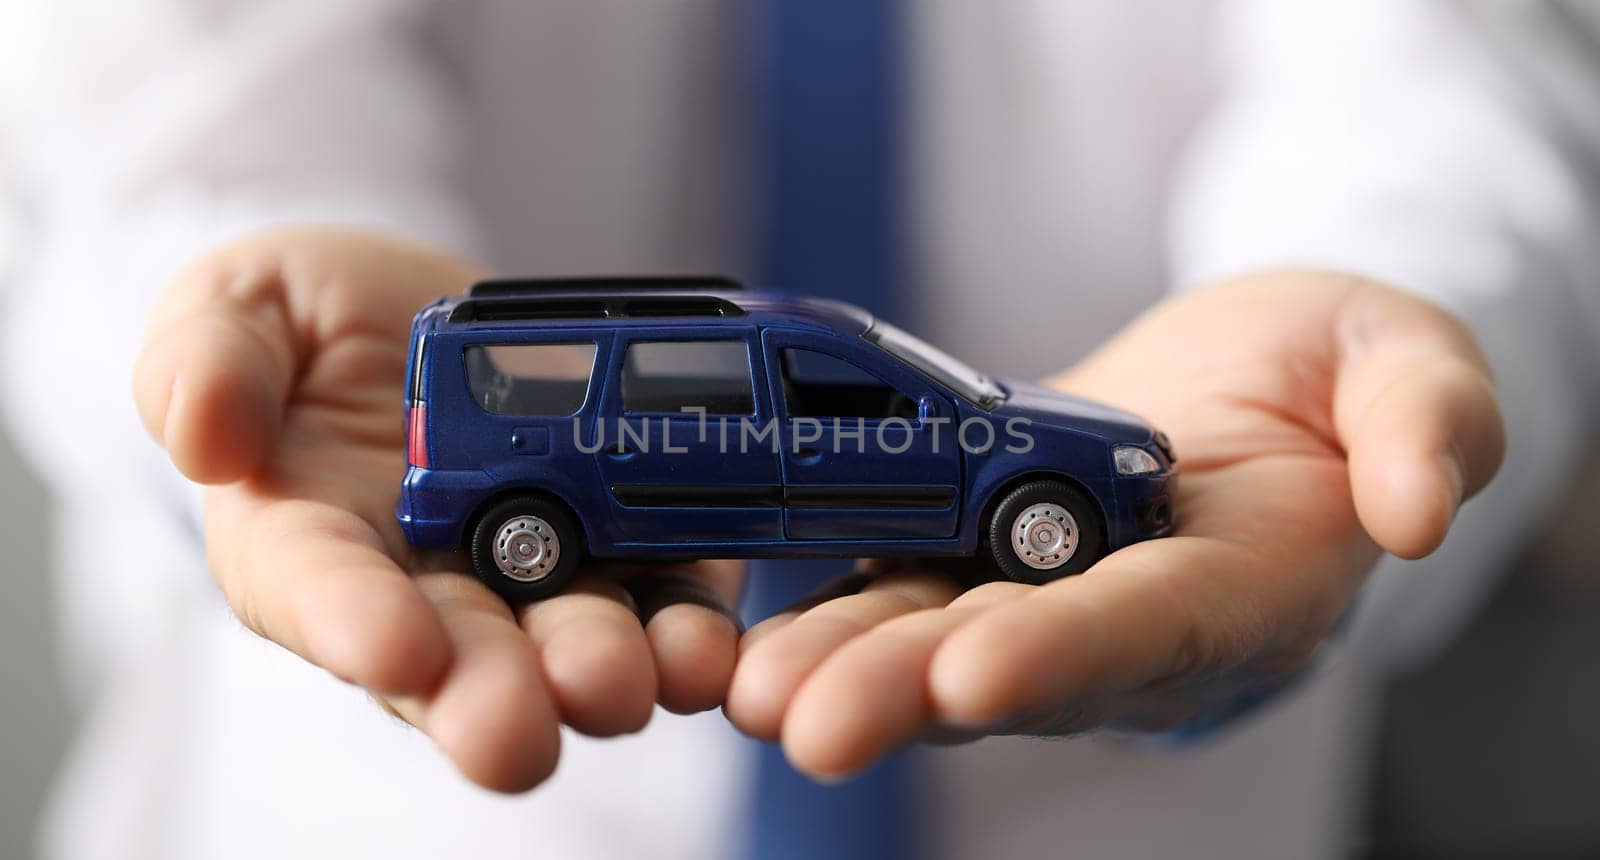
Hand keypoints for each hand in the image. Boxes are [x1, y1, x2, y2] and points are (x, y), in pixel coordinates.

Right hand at [133, 227, 743, 790]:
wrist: (434, 311)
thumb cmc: (313, 321)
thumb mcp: (237, 306)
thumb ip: (206, 360)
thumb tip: (202, 436)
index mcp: (309, 542)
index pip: (319, 593)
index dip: (353, 624)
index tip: (395, 646)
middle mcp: (428, 589)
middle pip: (458, 662)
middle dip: (490, 700)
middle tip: (514, 730)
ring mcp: (541, 576)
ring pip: (572, 649)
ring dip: (602, 673)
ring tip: (626, 677)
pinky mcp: (638, 549)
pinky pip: (670, 602)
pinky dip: (692, 631)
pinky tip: (707, 641)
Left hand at [725, 270, 1504, 778]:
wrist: (1255, 387)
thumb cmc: (1334, 375)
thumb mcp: (1409, 366)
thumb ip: (1428, 424)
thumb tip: (1417, 509)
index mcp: (1243, 587)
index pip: (1151, 627)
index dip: (1069, 652)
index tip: (980, 672)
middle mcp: (1132, 619)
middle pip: (1018, 663)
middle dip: (913, 693)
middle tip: (810, 723)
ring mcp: (1048, 596)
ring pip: (939, 642)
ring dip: (847, 670)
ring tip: (756, 690)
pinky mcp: (982, 561)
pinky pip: (903, 594)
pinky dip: (832, 617)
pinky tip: (753, 639)